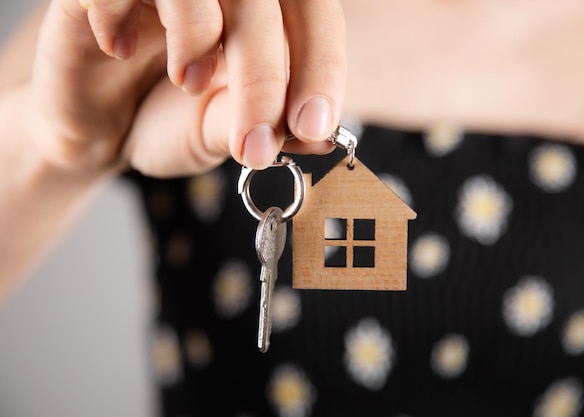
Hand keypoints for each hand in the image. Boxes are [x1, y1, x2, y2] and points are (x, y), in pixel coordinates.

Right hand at [28, 0, 345, 175]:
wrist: (99, 127)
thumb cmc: (167, 119)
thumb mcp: (222, 128)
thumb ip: (268, 122)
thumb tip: (323, 135)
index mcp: (262, 13)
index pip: (314, 12)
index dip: (321, 65)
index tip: (312, 126)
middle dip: (266, 73)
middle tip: (253, 143)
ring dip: (199, 34)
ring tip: (186, 80)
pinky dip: (122, 15)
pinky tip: (119, 49)